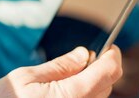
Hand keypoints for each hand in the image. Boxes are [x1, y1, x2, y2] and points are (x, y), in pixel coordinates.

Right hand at [0, 46, 121, 97]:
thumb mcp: (26, 76)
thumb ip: (59, 65)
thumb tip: (83, 54)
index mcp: (70, 96)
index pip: (107, 73)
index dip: (112, 56)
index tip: (110, 47)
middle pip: (106, 86)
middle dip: (102, 68)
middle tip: (87, 56)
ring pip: (98, 97)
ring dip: (93, 82)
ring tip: (73, 72)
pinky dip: (84, 93)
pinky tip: (68, 87)